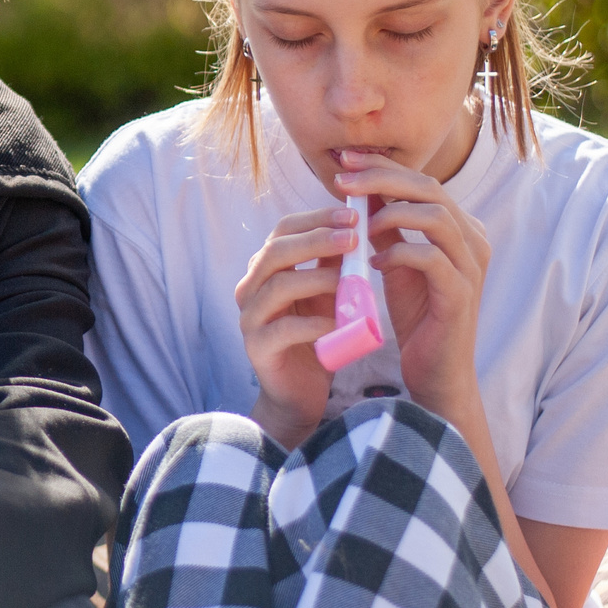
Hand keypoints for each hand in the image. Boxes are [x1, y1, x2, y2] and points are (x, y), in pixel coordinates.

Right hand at [231, 203, 361, 448]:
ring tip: (349, 278)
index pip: (283, 230)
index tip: (353, 214)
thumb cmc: (315, 337)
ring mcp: (249, 318)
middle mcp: (250, 288)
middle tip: (352, 236)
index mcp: (265, 269)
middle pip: (275, 252)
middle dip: (316, 240)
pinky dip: (313, 323)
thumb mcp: (327, 294)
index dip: (317, 218)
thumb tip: (358, 224)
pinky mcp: (257, 348)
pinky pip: (283, 329)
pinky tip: (338, 322)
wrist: (299, 393)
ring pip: (277, 285)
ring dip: (316, 278)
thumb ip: (334, 264)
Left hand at [329, 150, 490, 416]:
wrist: (437, 371)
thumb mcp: (398, 262)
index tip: (345, 161)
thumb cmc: (417, 316)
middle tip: (343, 180)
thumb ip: (387, 227)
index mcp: (461, 228)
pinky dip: (398, 252)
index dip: (383, 167)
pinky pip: (430, 258)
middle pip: (430, 188)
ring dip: (390, 212)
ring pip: (434, 216)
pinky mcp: (460, 294)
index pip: (423, 181)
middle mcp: (473, 240)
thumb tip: (359, 189)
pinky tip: (373, 262)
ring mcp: (471, 267)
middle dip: (382, 178)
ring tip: (358, 224)